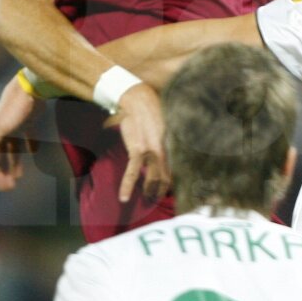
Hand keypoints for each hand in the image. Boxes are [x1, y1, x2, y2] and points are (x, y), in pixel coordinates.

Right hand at [0, 77, 41, 190]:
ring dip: (14, 163)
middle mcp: (1, 132)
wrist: (30, 88)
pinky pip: (26, 136)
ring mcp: (14, 126)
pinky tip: (32, 151)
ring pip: (12, 149)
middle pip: (0, 157)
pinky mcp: (27, 121)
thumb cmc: (14, 109)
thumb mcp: (0, 129)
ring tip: (18, 176)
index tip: (4, 188)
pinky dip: (28, 145)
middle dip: (3, 172)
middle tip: (10, 187)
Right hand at [112, 83, 169, 203]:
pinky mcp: (137, 150)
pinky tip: (123, 197)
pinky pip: (132, 172)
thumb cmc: (153, 111)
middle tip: (160, 200)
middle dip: (164, 192)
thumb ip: (171, 140)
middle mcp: (165, 151)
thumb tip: (172, 149)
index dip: (176, 182)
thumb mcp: (168, 126)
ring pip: (154, 178)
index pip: (177, 170)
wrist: (139, 100)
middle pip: (168, 178)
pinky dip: (127, 186)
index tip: (173, 192)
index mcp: (173, 146)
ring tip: (148, 201)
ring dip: (150, 192)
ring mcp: (151, 152)